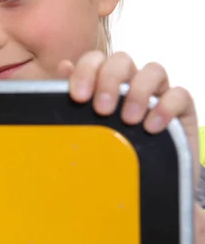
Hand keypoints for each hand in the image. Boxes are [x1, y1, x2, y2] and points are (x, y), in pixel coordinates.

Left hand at [58, 50, 203, 243]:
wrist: (140, 183)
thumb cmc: (106, 149)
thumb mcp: (84, 127)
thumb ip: (71, 100)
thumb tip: (62, 67)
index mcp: (104, 82)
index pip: (95, 60)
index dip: (85, 71)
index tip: (78, 97)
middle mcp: (130, 82)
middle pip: (122, 60)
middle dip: (109, 80)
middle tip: (100, 109)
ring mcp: (157, 93)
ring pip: (154, 70)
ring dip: (137, 92)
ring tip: (127, 120)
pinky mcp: (180, 110)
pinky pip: (180, 95)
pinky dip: (166, 107)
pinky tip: (151, 127)